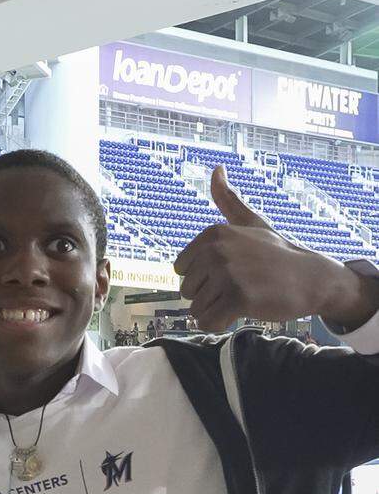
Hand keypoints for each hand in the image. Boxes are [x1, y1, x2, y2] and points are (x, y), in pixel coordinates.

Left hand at [174, 166, 377, 331]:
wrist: (312, 278)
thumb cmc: (276, 253)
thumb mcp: (251, 223)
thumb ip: (229, 200)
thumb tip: (216, 169)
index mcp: (212, 234)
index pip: (181, 270)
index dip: (203, 277)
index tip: (231, 270)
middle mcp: (216, 250)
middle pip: (187, 291)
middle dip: (210, 295)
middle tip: (241, 285)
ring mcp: (227, 273)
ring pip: (196, 309)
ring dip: (217, 310)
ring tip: (243, 297)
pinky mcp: (238, 297)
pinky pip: (207, 322)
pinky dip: (219, 324)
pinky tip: (238, 314)